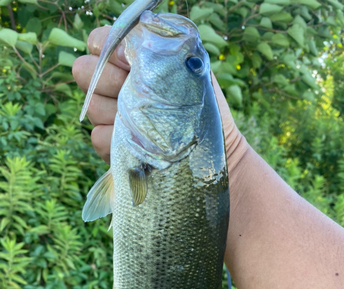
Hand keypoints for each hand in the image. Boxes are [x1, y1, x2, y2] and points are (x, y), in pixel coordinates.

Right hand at [72, 26, 244, 166]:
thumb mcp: (192, 72)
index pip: (100, 42)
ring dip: (116, 111)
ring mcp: (109, 117)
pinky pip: (98, 137)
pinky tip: (140, 142)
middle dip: (108, 79)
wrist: (208, 148)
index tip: (130, 61)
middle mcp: (114, 87)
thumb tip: (143, 33)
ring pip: (92, 105)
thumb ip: (166, 48)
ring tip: (146, 120)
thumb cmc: (202, 108)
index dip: (108, 47)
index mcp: (131, 64)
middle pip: (84, 71)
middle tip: (136, 91)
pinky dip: (118, 140)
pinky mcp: (111, 145)